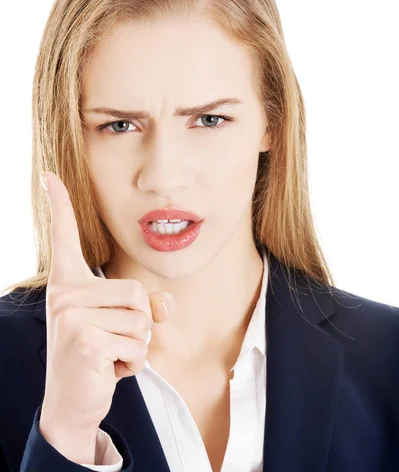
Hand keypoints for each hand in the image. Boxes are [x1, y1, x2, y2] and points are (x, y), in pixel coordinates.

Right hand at [39, 171, 175, 433]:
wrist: (71, 403)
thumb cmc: (95, 356)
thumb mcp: (119, 325)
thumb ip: (143, 307)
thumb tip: (167, 305)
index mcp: (69, 284)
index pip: (64, 236)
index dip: (58, 204)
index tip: (49, 175)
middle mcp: (64, 294)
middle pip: (137, 292)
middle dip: (139, 325)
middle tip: (111, 343)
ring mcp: (71, 315)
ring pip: (141, 318)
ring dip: (137, 345)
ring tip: (109, 355)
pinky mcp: (84, 339)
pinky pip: (138, 344)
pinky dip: (134, 363)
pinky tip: (108, 370)